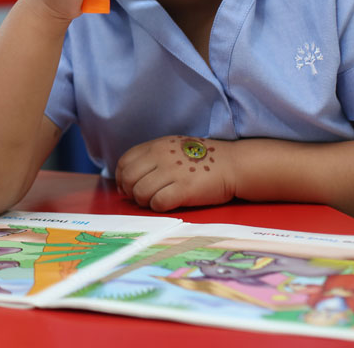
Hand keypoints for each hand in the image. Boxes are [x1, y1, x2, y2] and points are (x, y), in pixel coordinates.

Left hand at [116, 135, 235, 211]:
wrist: (232, 164)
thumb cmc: (202, 159)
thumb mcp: (173, 147)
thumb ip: (152, 157)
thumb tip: (127, 178)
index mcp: (156, 145)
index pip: (124, 162)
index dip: (121, 178)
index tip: (126, 187)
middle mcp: (161, 156)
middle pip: (128, 178)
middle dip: (130, 191)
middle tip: (140, 197)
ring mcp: (172, 172)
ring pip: (140, 192)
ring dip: (144, 201)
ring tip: (155, 200)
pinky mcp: (184, 189)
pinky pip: (158, 203)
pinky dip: (158, 207)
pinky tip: (168, 203)